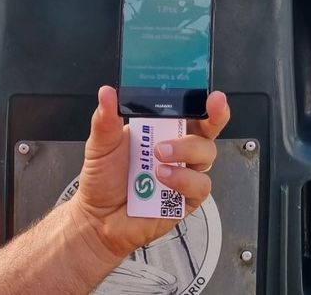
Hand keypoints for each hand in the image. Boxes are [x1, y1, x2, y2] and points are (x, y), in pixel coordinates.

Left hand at [71, 86, 229, 258]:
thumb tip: (106, 92)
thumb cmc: (103, 178)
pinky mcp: (186, 200)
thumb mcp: (101, 145)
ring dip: (187, 150)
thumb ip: (106, 120)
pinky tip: (162, 179)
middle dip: (213, 118)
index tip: (213, 96)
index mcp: (163, 129)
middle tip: (198, 114)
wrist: (97, 218)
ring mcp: (185, 174)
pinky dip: (183, 179)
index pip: (192, 110)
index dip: (207, 102)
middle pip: (209, 130)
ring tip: (159, 157)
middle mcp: (179, 150)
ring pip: (207, 155)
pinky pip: (199, 186)